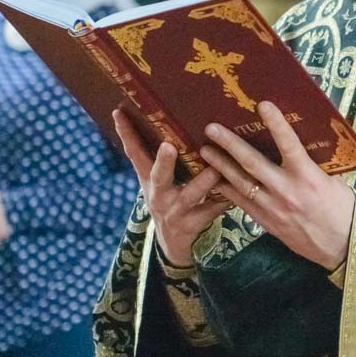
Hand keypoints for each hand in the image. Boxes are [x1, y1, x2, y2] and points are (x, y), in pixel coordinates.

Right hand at [113, 110, 227, 268]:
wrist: (173, 244)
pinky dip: (224, 203)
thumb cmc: (169, 201)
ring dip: (202, 182)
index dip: (126, 134)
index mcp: (149, 179)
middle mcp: (159, 194)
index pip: (134, 153)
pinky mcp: (194, 225)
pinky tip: (237, 195)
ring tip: (215, 171)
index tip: (118, 112)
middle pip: (159, 176)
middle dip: (164, 162)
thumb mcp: (158, 182)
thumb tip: (173, 119)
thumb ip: (161, 159)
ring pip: (190, 196)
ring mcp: (175, 211)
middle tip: (168, 146)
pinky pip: (211, 212)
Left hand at [199, 102, 355, 271]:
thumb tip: (293, 145)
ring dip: (221, 166)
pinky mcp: (267, 223)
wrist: (343, 246)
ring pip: (241, 183)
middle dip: (230, 144)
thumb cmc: (343, 210)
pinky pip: (242, 203)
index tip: (263, 105)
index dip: (276, 124)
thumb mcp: (332, 181)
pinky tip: (215, 180)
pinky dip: (227, 190)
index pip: (289, 144)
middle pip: (253, 163)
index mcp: (308, 177)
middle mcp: (287, 191)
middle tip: (211, 128)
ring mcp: (274, 208)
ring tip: (205, 151)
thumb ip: (310, 165)